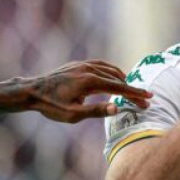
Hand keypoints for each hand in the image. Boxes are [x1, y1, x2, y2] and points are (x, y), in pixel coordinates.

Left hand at [26, 60, 152, 122]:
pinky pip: (100, 65)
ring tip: (131, 89)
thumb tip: (118, 108)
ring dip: (123, 79)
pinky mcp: (78, 64)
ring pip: (110, 69)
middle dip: (132, 89)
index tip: (149, 98)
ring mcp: (83, 65)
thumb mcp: (74, 114)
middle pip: (118, 79)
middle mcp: (89, 69)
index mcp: (90, 82)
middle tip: (144, 99)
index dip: (135, 93)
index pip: (119, 87)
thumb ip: (97, 111)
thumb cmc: (51, 106)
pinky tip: (113, 77)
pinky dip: (111, 71)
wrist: (30, 91)